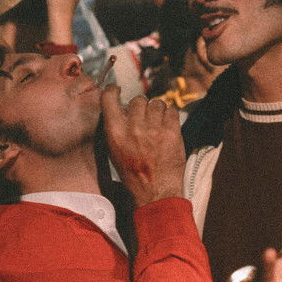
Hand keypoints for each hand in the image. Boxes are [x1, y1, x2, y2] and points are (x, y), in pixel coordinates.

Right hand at [100, 86, 185, 205]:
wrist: (155, 191)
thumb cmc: (133, 173)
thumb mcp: (114, 151)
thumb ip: (116, 128)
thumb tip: (121, 108)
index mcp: (115, 132)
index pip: (109, 98)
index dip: (113, 90)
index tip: (117, 90)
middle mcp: (133, 127)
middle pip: (138, 100)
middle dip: (142, 107)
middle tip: (145, 120)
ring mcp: (154, 129)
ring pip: (157, 103)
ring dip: (158, 111)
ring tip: (158, 125)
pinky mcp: (171, 132)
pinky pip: (172, 110)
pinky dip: (170, 117)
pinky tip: (167, 128)